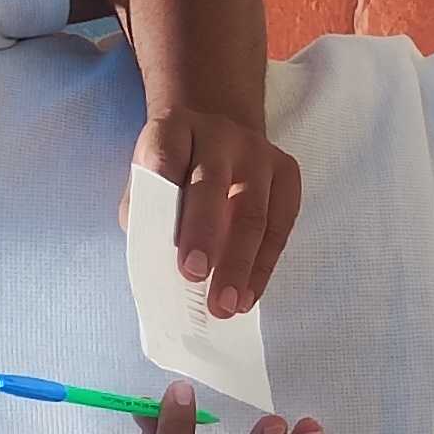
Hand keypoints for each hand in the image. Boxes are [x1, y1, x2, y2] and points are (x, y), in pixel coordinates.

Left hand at [133, 107, 301, 316]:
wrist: (217, 131)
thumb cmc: (175, 168)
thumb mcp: (148, 178)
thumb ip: (147, 214)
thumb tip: (158, 266)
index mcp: (173, 129)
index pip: (165, 155)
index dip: (164, 194)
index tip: (162, 234)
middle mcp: (218, 134)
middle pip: (211, 185)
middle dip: (203, 234)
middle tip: (193, 277)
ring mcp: (258, 152)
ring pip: (254, 211)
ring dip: (240, 263)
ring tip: (227, 304)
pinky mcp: (286, 172)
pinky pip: (280, 223)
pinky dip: (264, 264)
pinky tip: (249, 294)